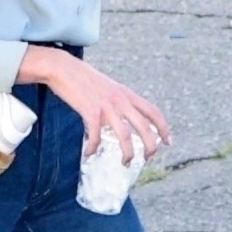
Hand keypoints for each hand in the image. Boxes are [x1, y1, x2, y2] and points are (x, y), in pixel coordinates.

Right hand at [17, 46, 171, 163]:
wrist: (63, 68)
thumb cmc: (84, 79)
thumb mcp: (109, 87)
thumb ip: (119, 101)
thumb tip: (123, 118)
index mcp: (127, 94)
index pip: (153, 111)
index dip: (164, 128)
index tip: (168, 142)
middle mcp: (120, 100)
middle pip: (144, 126)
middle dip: (151, 146)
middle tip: (149, 158)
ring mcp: (106, 106)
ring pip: (125, 135)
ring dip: (128, 153)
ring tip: (126, 163)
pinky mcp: (90, 111)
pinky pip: (96, 136)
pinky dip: (93, 148)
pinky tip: (88, 153)